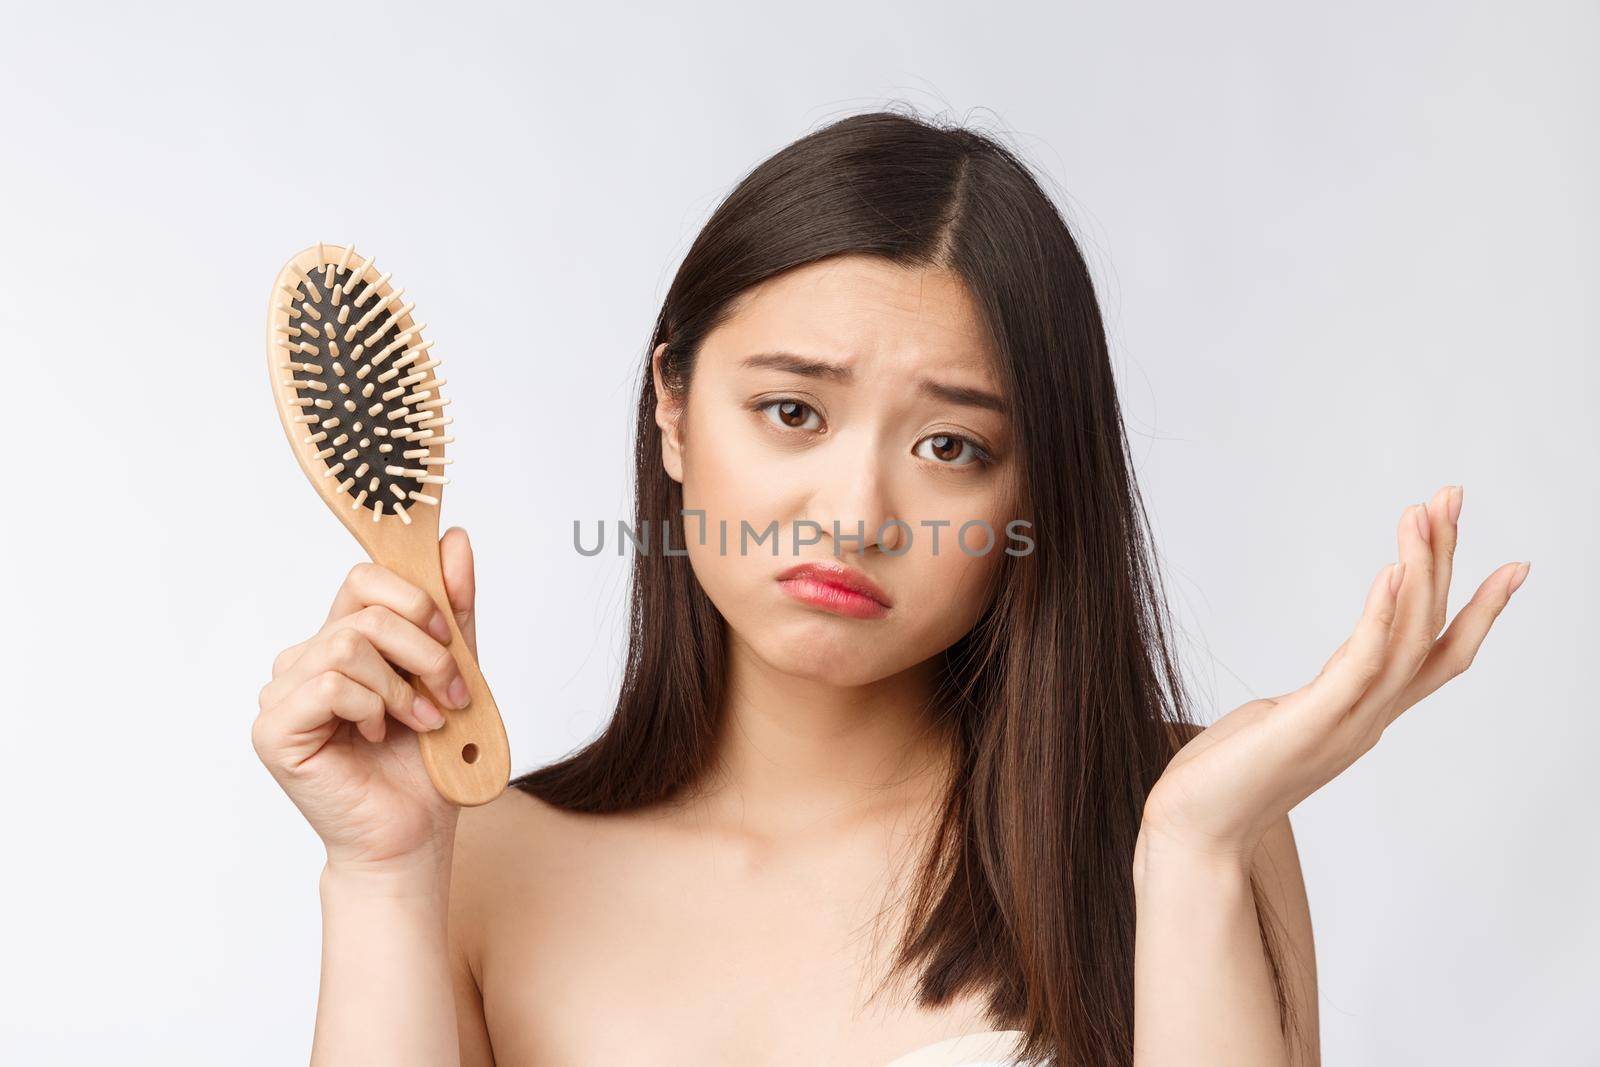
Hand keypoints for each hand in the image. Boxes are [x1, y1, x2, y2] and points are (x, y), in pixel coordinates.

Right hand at [252, 527, 480, 873]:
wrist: (412, 835)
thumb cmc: (426, 764)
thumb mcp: (453, 673)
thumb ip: (452, 611)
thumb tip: (455, 539)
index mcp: (339, 643)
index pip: (365, 580)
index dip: (415, 597)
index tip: (451, 638)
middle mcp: (304, 661)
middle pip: (365, 610)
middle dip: (425, 649)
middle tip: (452, 693)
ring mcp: (282, 695)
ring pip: (349, 644)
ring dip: (403, 685)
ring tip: (421, 721)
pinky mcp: (275, 730)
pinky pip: (330, 684)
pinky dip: (372, 706)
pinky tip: (380, 735)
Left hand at [1140, 485, 1528, 866]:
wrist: (1193, 835)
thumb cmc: (1226, 781)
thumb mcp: (1279, 729)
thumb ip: (1308, 708)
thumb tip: (1305, 699)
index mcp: (1364, 716)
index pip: (1437, 656)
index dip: (1477, 610)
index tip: (1512, 563)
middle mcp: (1368, 719)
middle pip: (1429, 632)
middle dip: (1446, 562)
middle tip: (1452, 497)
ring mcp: (1345, 725)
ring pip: (1406, 640)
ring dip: (1419, 572)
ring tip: (1421, 515)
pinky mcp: (1309, 725)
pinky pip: (1359, 665)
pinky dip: (1379, 617)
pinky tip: (1388, 572)